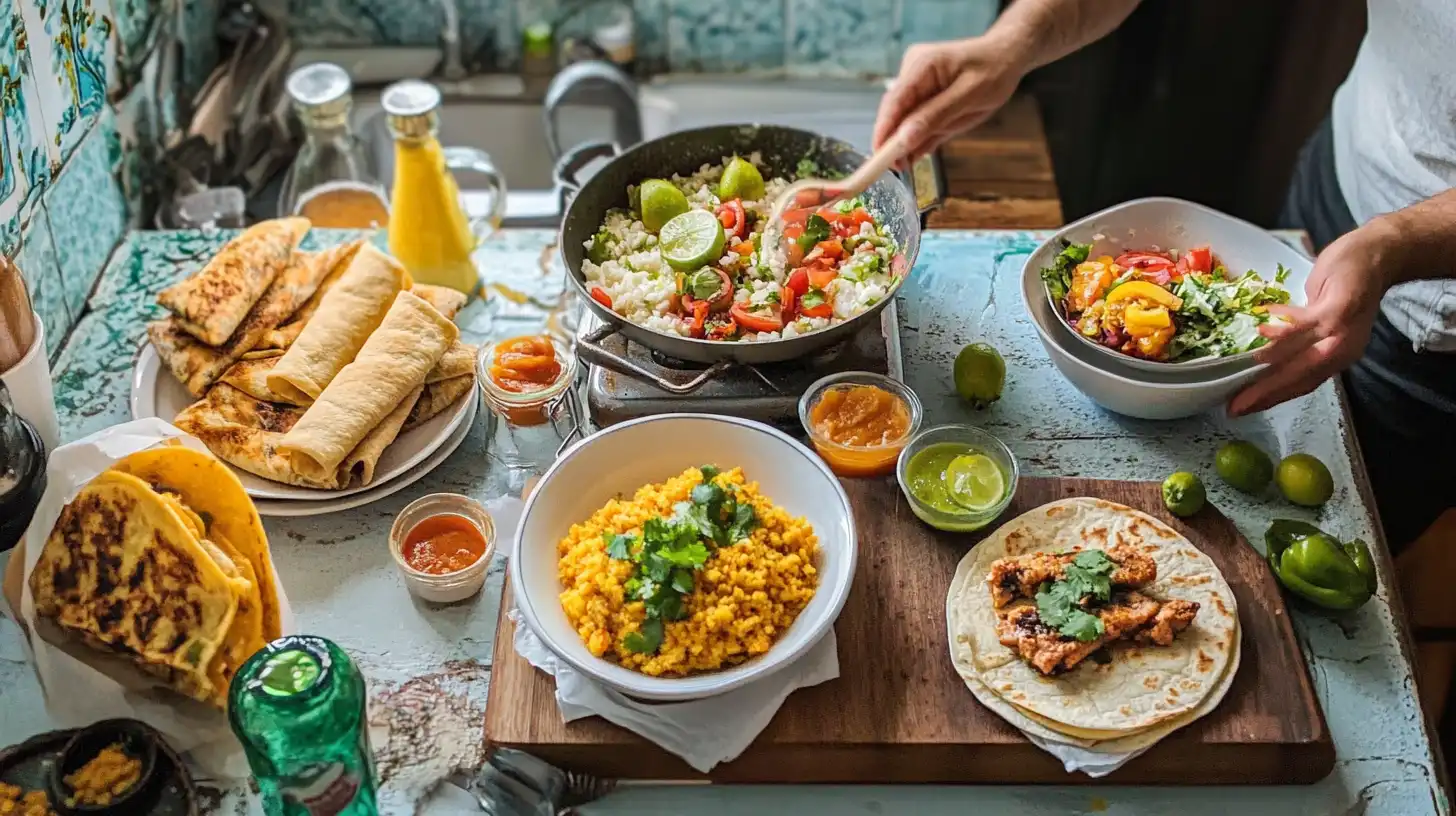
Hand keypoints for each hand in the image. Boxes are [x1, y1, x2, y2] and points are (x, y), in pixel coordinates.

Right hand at [873, 37, 1023, 161]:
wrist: (1006, 58)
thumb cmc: (993, 71)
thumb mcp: (969, 96)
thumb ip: (936, 117)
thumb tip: (905, 139)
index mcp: (922, 65)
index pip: (895, 101)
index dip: (884, 130)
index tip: (879, 157)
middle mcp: (912, 72)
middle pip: (895, 111)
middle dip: (893, 140)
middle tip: (895, 168)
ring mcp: (916, 83)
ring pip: (904, 118)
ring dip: (905, 142)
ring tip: (905, 165)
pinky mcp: (923, 95)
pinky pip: (915, 119)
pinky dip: (917, 137)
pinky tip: (915, 153)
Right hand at [1228, 225, 1398, 415]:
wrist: (1378, 253)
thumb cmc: (1345, 285)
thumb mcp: (1325, 318)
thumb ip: (1303, 337)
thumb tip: (1270, 351)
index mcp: (1338, 355)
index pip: (1303, 384)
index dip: (1272, 397)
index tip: (1243, 407)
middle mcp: (1343, 350)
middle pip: (1300, 378)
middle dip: (1266, 393)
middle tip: (1236, 405)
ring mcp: (1341, 331)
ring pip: (1301, 357)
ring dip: (1270, 369)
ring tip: (1241, 377)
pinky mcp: (1338, 309)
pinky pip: (1305, 325)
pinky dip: (1282, 331)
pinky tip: (1260, 331)